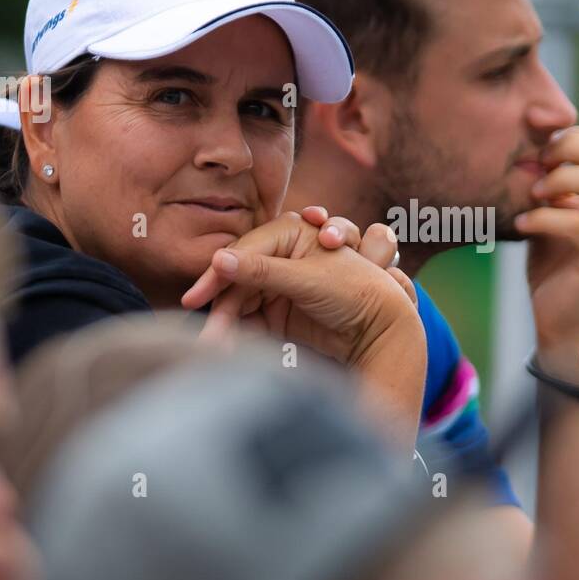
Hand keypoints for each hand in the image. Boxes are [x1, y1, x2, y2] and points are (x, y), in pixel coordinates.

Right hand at [180, 207, 424, 446]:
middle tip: (209, 338)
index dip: (218, 276)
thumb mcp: (307, 280)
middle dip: (223, 307)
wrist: (383, 331)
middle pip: (238, 277)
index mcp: (292, 231)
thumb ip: (262, 271)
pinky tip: (227, 347)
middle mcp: (282, 254)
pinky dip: (239, 333)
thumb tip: (218, 260)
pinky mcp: (278, 310)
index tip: (195, 299)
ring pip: (240, 300)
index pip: (244, 251)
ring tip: (218, 348)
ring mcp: (279, 282)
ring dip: (228, 324)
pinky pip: (249, 318)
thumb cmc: (355, 292)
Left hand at [514, 127, 578, 380]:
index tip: (540, 152)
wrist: (559, 320)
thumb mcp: (554, 211)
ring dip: (559, 181)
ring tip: (532, 195)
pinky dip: (543, 217)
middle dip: (568, 151)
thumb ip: (555, 180)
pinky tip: (522, 224)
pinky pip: (577, 222)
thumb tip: (535, 138)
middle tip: (537, 168)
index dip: (575, 137)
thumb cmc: (554, 261)